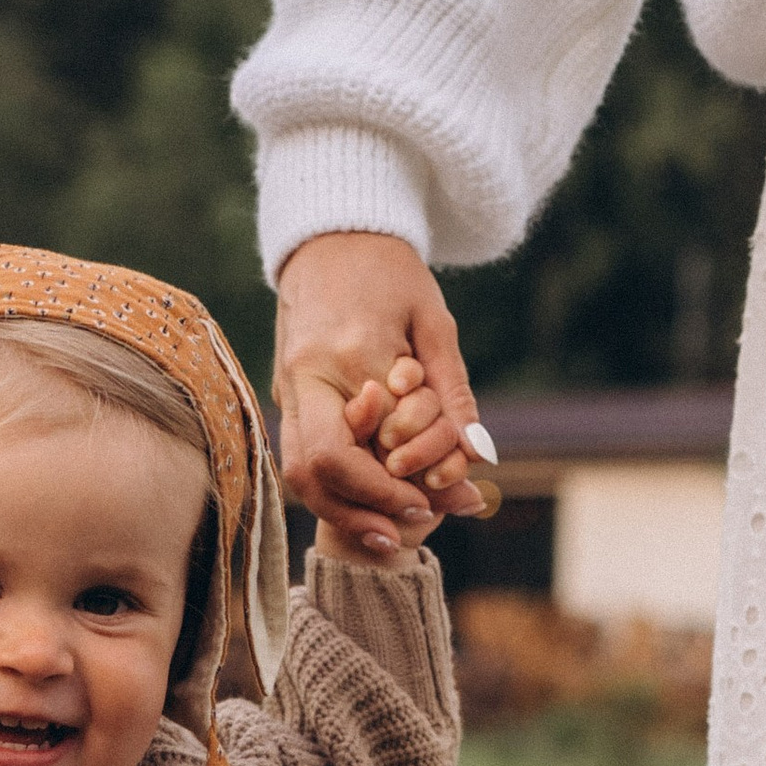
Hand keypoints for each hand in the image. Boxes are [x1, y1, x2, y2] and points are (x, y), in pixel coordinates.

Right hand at [274, 230, 494, 557]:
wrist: (332, 233)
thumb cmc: (390, 272)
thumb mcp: (435, 323)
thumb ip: (453, 392)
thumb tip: (481, 454)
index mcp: (349, 353)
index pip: (369, 442)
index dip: (398, 486)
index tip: (435, 503)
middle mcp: (307, 376)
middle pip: (317, 469)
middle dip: (364, 507)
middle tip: (409, 527)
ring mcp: (287, 386)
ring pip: (299, 473)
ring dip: (342, 510)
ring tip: (387, 532)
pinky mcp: (284, 392)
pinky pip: (299, 456)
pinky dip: (331, 490)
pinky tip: (365, 505)